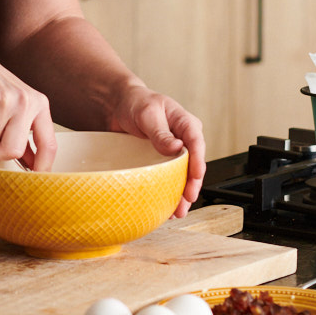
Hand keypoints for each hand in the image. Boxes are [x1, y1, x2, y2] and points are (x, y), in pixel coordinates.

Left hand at [109, 88, 205, 217]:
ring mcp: (174, 152)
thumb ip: (161, 131)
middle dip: (192, 184)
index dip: (198, 161)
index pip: (196, 143)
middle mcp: (183, 139)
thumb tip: (177, 147)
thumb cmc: (135, 103)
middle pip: (193, 164)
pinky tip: (168, 206)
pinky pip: (170, 178)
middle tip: (187, 199)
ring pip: (184, 175)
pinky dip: (170, 193)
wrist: (117, 107)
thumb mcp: (147, 113)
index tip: (195, 176)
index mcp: (185, 123)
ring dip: (182, 194)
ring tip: (178, 211)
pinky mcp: (162, 162)